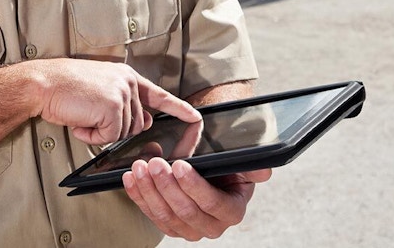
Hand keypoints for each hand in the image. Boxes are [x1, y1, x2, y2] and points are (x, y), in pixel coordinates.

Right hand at [32, 59, 200, 144]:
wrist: (43, 84)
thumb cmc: (64, 88)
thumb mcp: (100, 92)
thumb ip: (124, 104)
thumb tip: (145, 121)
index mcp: (126, 76)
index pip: (160, 95)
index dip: (179, 108)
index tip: (196, 118)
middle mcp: (127, 82)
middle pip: (137, 124)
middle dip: (112, 129)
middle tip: (88, 116)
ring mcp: (122, 93)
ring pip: (124, 133)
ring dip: (100, 132)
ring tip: (82, 115)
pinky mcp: (113, 107)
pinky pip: (110, 137)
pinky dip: (93, 137)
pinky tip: (80, 121)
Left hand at [122, 157, 271, 240]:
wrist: (213, 175)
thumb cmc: (227, 170)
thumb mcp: (242, 166)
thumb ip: (252, 168)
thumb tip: (263, 171)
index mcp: (231, 212)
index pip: (211, 202)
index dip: (193, 184)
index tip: (179, 164)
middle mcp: (210, 226)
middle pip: (184, 210)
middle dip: (166, 185)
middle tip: (155, 163)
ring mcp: (187, 229)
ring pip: (164, 214)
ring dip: (149, 190)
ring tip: (140, 167)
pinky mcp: (168, 225)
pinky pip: (150, 214)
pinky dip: (138, 195)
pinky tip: (130, 178)